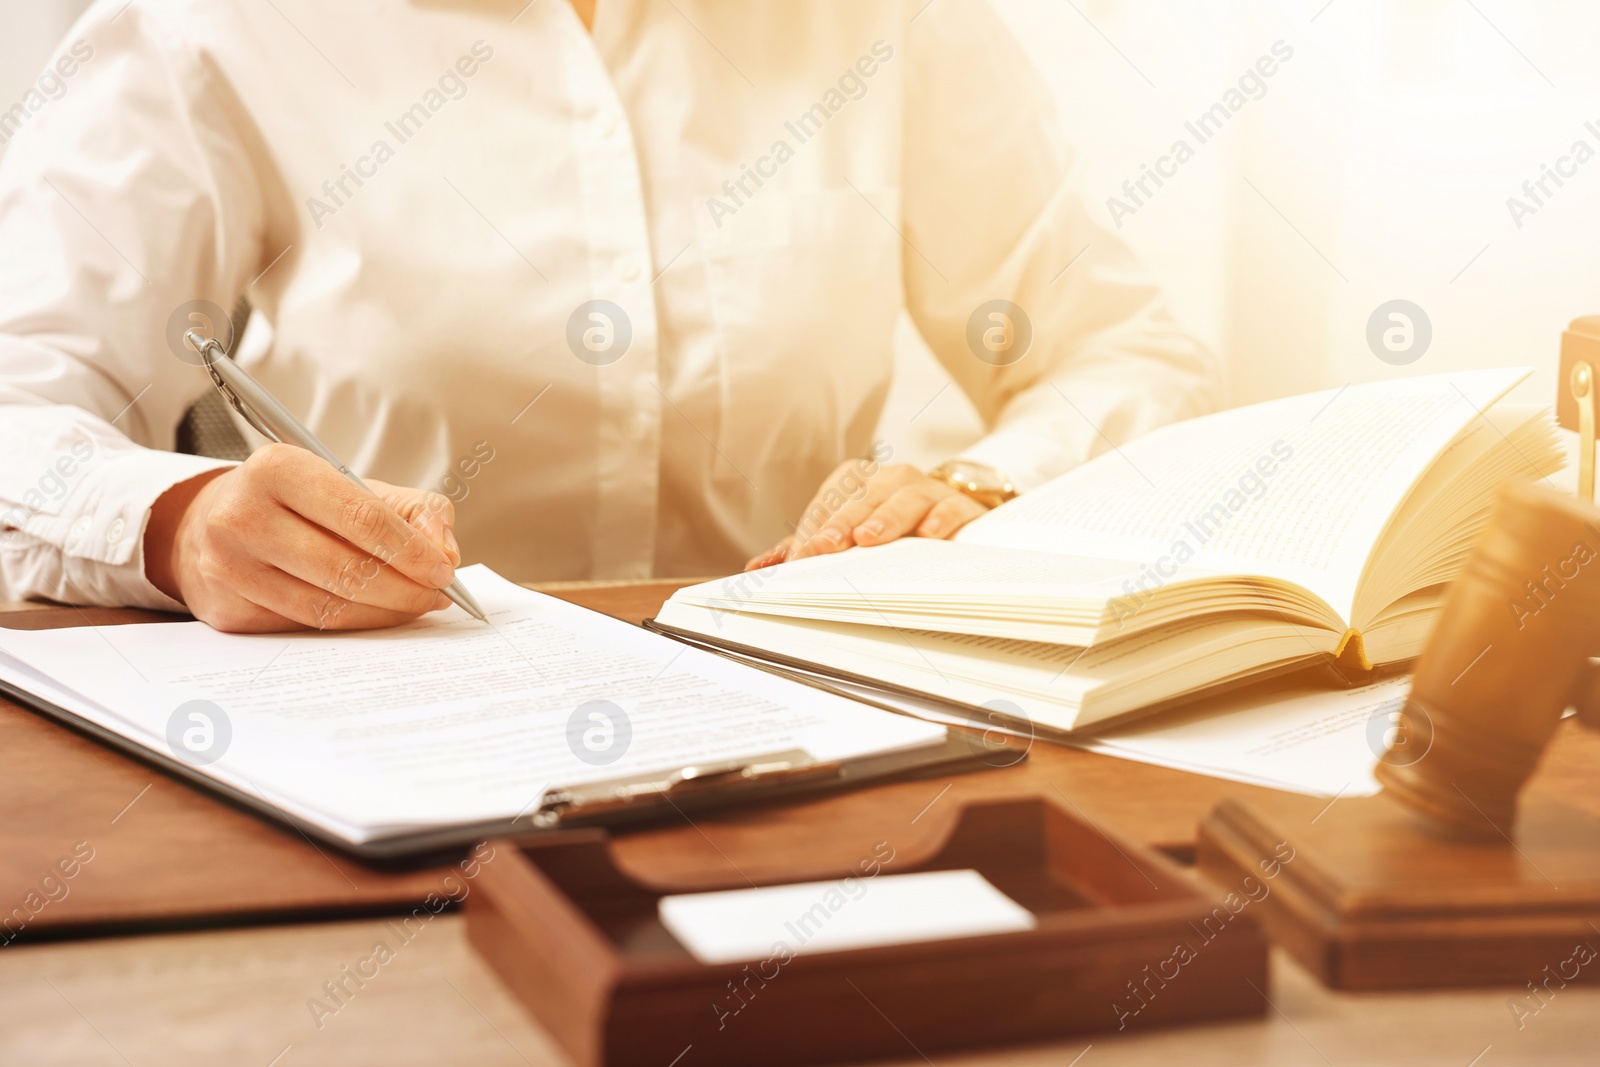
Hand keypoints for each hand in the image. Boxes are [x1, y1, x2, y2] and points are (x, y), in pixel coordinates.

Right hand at [144, 443, 460, 631]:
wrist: (213, 522)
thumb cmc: (297, 502)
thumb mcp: (352, 485)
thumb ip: (414, 510)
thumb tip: (446, 554)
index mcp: (278, 469)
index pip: (360, 517)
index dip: (410, 550)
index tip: (443, 572)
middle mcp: (241, 515)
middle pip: (345, 568)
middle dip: (404, 589)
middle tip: (435, 597)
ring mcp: (227, 566)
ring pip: (326, 605)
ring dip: (383, 613)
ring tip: (413, 606)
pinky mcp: (226, 608)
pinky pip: (304, 626)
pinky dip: (350, 625)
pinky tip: (374, 616)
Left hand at [745, 462, 989, 569]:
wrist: (949, 506)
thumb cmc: (888, 521)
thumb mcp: (847, 530)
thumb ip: (805, 547)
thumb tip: (758, 568)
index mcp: (856, 480)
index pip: (829, 505)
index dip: (813, 532)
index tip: (799, 560)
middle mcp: (890, 479)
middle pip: (862, 499)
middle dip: (842, 523)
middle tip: (826, 546)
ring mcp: (926, 489)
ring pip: (904, 499)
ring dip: (886, 519)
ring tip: (869, 538)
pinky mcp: (958, 504)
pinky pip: (949, 509)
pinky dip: (939, 520)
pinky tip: (928, 535)